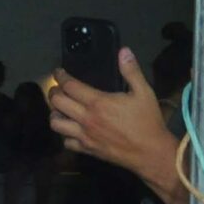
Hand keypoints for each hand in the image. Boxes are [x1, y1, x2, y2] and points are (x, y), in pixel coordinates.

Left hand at [50, 48, 175, 181]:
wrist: (150, 152)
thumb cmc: (148, 121)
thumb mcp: (144, 92)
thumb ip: (131, 71)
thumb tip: (123, 51)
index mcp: (98, 102)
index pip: (70, 86)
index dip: (61, 77)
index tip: (58, 72)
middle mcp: (85, 118)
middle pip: (57, 102)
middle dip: (53, 92)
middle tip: (57, 89)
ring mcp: (83, 135)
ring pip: (55, 123)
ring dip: (54, 113)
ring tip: (60, 108)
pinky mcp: (85, 149)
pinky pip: (65, 141)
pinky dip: (64, 134)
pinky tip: (71, 129)